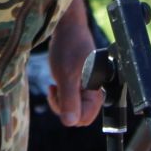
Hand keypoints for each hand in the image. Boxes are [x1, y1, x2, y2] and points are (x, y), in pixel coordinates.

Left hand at [45, 0, 104, 127]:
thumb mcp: (65, 75)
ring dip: (60, 100)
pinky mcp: (79, 83)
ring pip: (72, 107)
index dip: (68, 113)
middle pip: (78, 115)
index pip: (85, 118)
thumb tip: (70, 123)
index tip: (58, 95)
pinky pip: (70, 98)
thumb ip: (69, 99)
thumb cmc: (67, 47)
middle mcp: (94, 90)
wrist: (66, 27)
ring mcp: (86, 87)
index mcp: (97, 90)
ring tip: (53, 86)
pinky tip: (54, 84)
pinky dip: (60, 94)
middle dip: (63, 107)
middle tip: (54, 90)